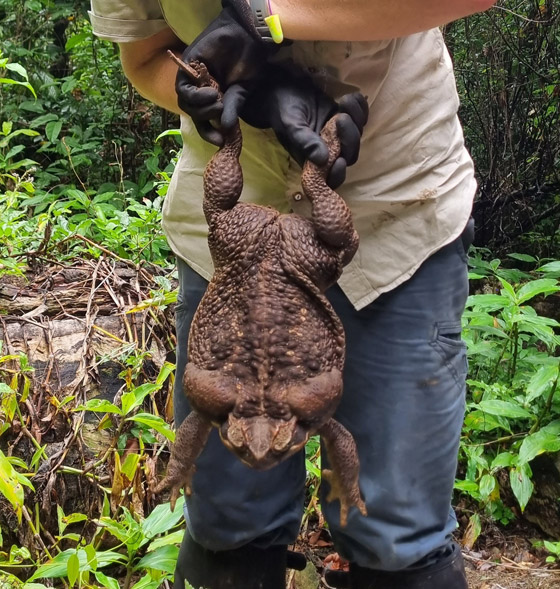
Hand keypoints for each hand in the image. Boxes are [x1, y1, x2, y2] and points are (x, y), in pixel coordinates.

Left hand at [175, 0, 276, 144]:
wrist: (247, 37)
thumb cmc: (249, 62)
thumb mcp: (242, 91)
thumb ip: (232, 108)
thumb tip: (226, 129)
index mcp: (214, 98)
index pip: (204, 121)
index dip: (209, 133)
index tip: (219, 141)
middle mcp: (201, 90)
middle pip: (193, 113)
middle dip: (205, 119)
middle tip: (221, 111)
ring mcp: (193, 79)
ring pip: (186, 104)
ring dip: (201, 108)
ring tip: (217, 100)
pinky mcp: (187, 67)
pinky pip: (183, 90)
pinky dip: (195, 96)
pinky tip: (211, 93)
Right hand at [233, 65, 368, 188]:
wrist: (284, 88)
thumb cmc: (284, 110)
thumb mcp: (291, 126)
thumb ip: (305, 142)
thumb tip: (323, 160)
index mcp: (313, 160)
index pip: (331, 177)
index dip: (338, 174)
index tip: (340, 160)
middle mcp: (328, 150)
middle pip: (350, 155)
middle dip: (350, 138)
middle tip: (340, 117)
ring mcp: (338, 135)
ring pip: (358, 135)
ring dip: (356, 118)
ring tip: (343, 101)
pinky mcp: (345, 118)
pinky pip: (361, 118)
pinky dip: (360, 107)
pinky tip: (350, 97)